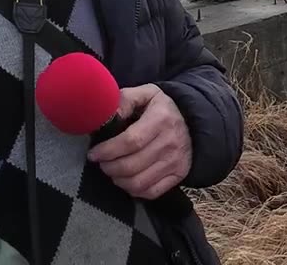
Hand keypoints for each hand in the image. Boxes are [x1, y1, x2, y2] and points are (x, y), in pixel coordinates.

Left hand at [87, 84, 191, 199]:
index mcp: (161, 119)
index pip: (130, 141)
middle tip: (101, 162)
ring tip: (112, 171)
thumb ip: (125, 100)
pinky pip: (151, 192)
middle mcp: (170, 142)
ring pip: (138, 183)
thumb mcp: (145, 94)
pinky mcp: (178, 174)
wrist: (192, 121)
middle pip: (131, 166)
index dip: (107, 151)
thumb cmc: (161, 108)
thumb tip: (109, 116)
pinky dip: (134, 190)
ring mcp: (176, 161)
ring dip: (118, 180)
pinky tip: (127, 180)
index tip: (94, 154)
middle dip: (109, 167)